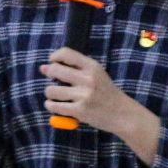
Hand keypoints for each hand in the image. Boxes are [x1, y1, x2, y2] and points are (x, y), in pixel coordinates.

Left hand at [40, 48, 160, 164]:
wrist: (123, 114)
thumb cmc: (106, 93)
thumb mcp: (96, 75)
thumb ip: (73, 69)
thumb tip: (43, 67)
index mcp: (92, 66)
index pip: (66, 53)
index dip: (55, 57)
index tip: (53, 63)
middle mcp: (88, 79)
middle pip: (55, 70)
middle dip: (49, 75)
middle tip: (55, 81)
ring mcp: (84, 95)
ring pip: (51, 90)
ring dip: (50, 94)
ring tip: (56, 96)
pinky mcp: (80, 111)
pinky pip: (55, 106)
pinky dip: (51, 106)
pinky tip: (56, 105)